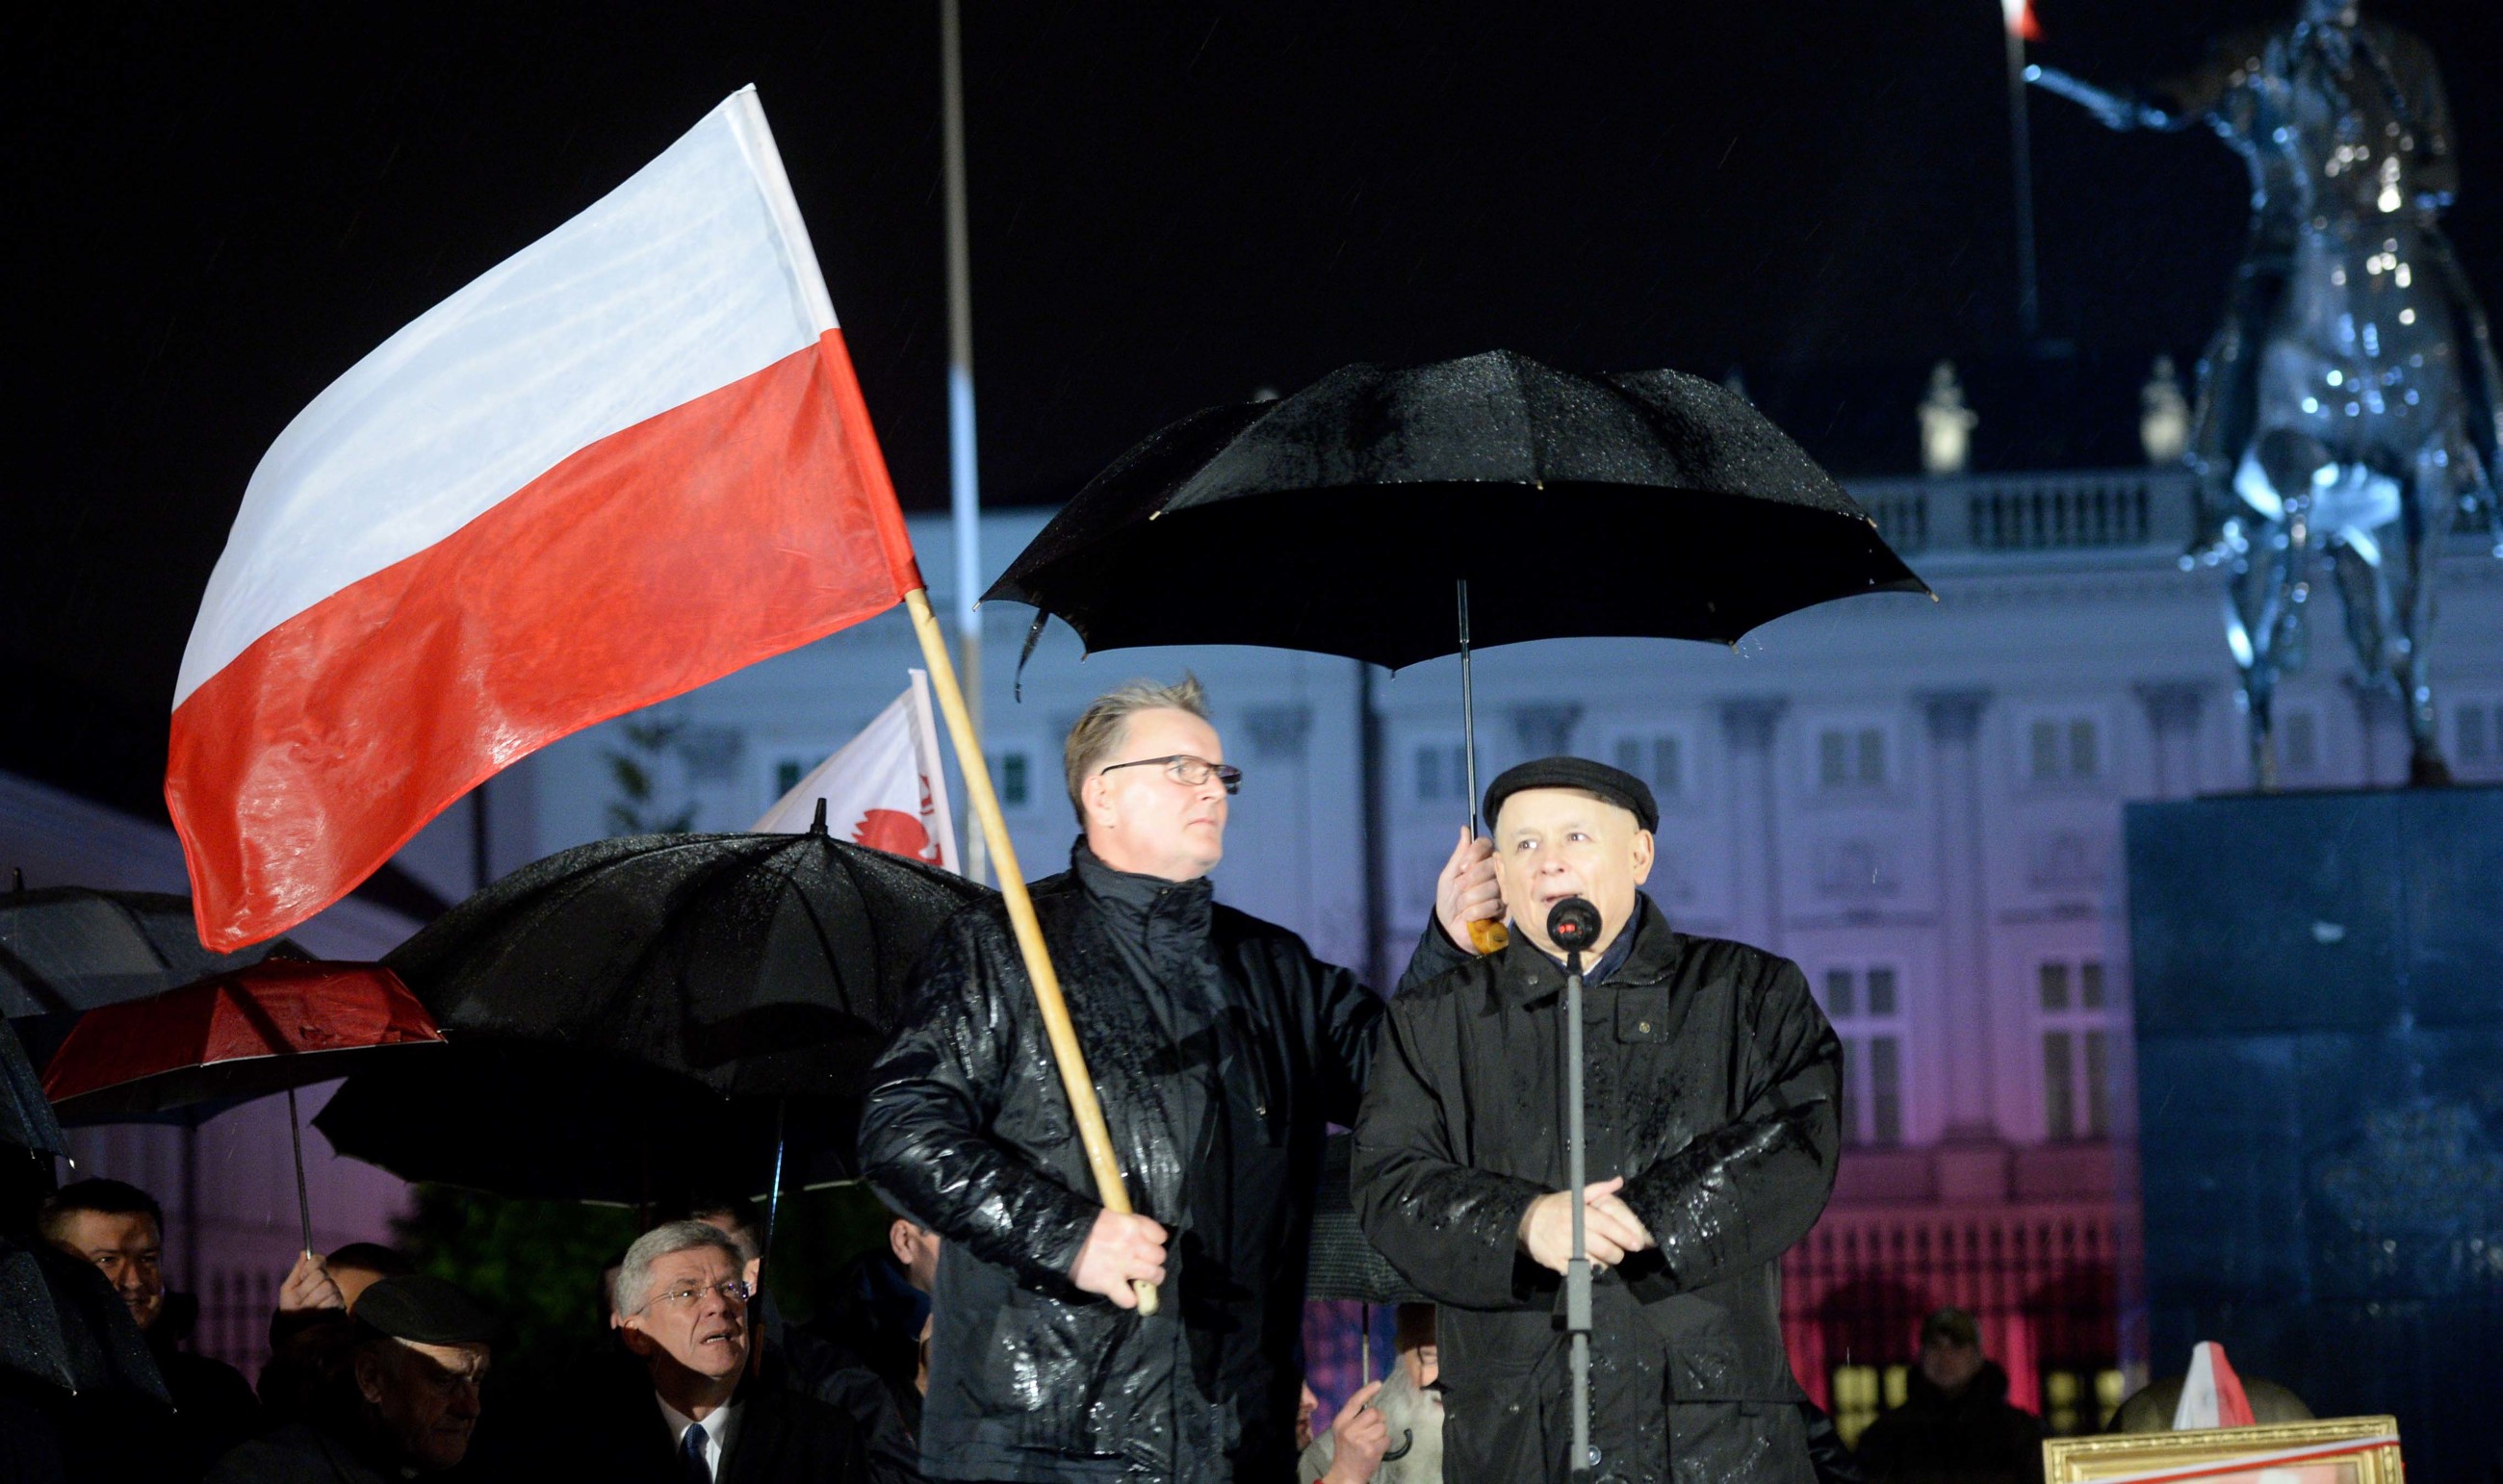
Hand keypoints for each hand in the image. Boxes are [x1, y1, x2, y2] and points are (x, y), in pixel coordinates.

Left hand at [277, 1250, 344, 1313]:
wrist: (296, 1328)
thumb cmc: (291, 1307)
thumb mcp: (288, 1289)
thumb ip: (296, 1271)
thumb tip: (303, 1252)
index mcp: (313, 1274)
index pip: (317, 1259)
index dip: (309, 1267)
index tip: (302, 1277)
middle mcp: (326, 1280)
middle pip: (319, 1275)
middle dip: (304, 1289)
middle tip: (299, 1300)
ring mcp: (334, 1291)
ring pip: (325, 1287)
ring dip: (310, 1301)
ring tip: (307, 1308)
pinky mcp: (339, 1303)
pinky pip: (330, 1300)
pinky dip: (319, 1308)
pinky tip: (316, 1312)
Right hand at [1069, 1209, 1167, 1307]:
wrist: (1059, 1239)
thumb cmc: (1082, 1225)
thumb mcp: (1109, 1216)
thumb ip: (1127, 1225)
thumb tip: (1138, 1236)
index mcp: (1132, 1225)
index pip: (1160, 1235)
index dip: (1155, 1242)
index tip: (1148, 1246)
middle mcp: (1133, 1245)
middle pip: (1160, 1256)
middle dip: (1154, 1261)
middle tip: (1144, 1265)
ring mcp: (1123, 1266)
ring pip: (1154, 1276)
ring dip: (1150, 1281)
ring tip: (1141, 1282)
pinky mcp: (1110, 1283)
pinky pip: (1130, 1298)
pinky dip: (1129, 1299)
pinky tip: (1124, 1295)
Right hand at [1322, 1380, 1390, 1482]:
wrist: (1346, 1473)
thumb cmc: (1347, 1450)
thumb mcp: (1343, 1430)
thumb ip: (1354, 1417)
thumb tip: (1373, 1403)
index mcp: (1341, 1422)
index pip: (1355, 1401)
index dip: (1367, 1391)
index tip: (1378, 1384)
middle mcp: (1349, 1429)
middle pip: (1374, 1412)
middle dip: (1379, 1419)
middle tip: (1374, 1428)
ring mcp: (1360, 1440)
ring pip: (1382, 1426)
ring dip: (1381, 1433)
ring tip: (1372, 1441)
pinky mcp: (1371, 1450)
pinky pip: (1386, 1439)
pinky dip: (1384, 1443)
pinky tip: (1376, 1449)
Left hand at [1435, 827, 1501, 952]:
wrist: (1450, 929)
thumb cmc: (1449, 900)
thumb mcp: (1448, 877)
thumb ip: (1458, 855)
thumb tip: (1465, 828)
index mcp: (1481, 862)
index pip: (1486, 844)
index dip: (1475, 854)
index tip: (1462, 868)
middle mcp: (1496, 873)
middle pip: (1490, 865)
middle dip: (1471, 880)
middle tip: (1460, 891)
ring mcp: (1504, 890)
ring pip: (1492, 886)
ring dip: (1471, 899)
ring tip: (1463, 907)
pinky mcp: (1508, 909)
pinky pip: (1495, 904)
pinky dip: (1478, 911)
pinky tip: (1470, 917)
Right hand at [1517, 1177, 1655, 1274]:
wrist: (1526, 1221)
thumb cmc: (1555, 1208)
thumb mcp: (1575, 1195)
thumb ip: (1599, 1190)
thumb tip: (1619, 1181)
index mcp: (1579, 1213)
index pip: (1607, 1226)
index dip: (1624, 1235)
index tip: (1637, 1243)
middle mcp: (1573, 1231)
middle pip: (1605, 1248)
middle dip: (1617, 1253)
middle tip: (1619, 1252)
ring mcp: (1565, 1249)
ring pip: (1596, 1262)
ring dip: (1604, 1263)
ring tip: (1604, 1258)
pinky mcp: (1558, 1263)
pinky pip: (1581, 1271)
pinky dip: (1589, 1270)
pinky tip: (1589, 1263)